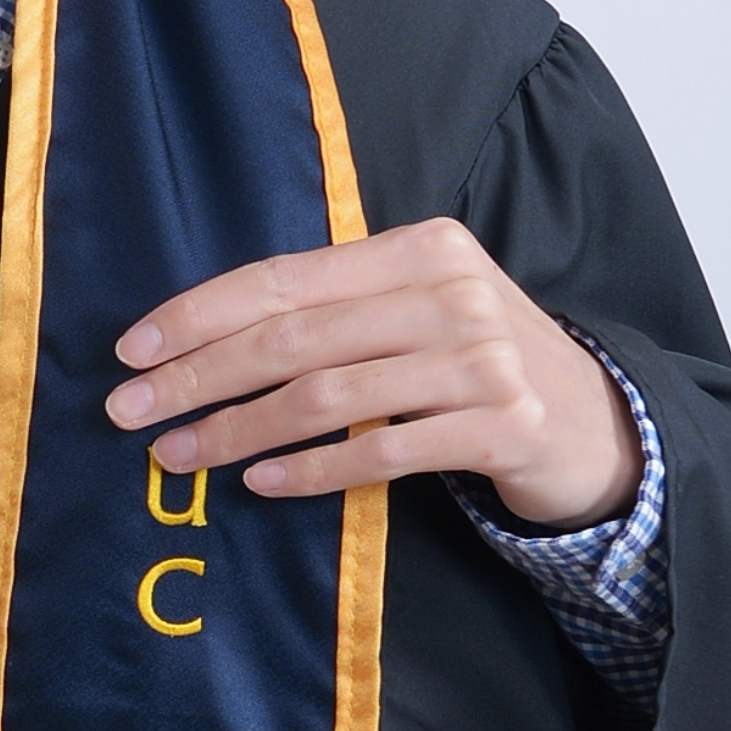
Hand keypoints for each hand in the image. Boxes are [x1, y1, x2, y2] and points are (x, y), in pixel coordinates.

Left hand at [103, 218, 640, 526]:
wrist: (600, 425)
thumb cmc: (478, 366)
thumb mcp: (418, 312)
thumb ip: (336, 308)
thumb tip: (206, 336)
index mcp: (417, 249)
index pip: (283, 278)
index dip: (199, 313)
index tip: (132, 349)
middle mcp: (450, 292)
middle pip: (292, 338)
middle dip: (196, 376)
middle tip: (130, 412)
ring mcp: (481, 359)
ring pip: (325, 396)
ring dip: (236, 430)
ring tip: (177, 456)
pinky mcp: (500, 426)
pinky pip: (380, 450)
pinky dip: (311, 469)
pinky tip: (261, 482)